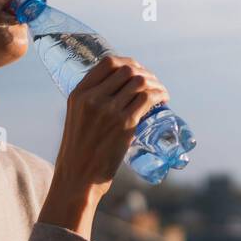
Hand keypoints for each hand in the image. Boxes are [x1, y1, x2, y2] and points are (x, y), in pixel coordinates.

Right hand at [39, 55, 168, 236]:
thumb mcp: (76, 118)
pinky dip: (160, 95)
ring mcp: (109, 110)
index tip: (137, 70)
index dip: (128, 62)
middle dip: (145, 73)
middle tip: (153, 84)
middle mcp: (93, 98)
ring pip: (140, 82)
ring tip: (161, 92)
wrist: (78, 177)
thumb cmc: (79, 152)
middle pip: (128, 70)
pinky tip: (164, 99)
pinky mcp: (124, 124)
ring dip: (156, 83)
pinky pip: (147, 99)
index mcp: (79, 93)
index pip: (108, 63)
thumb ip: (90, 103)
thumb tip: (113, 93)